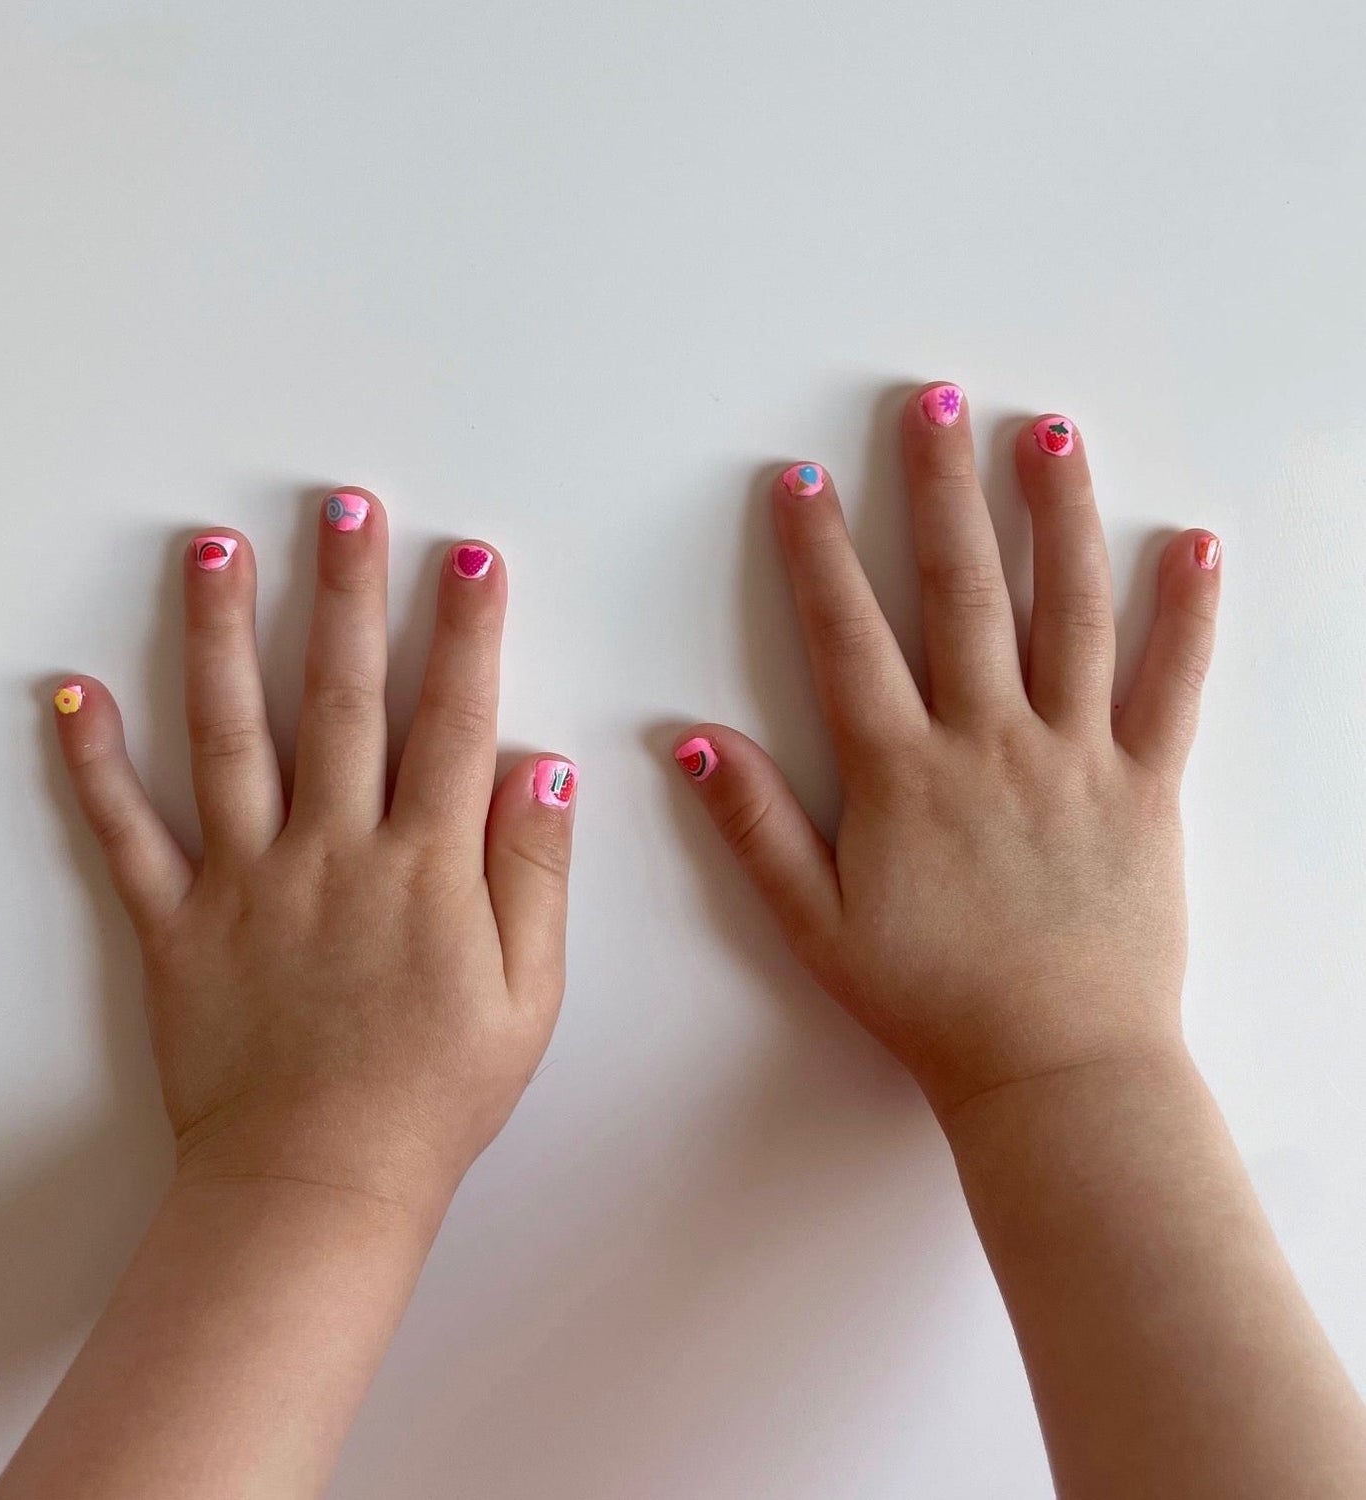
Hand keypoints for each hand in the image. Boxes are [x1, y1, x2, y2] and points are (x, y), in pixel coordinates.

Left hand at [53, 498, 576, 1218]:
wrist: (318, 1187)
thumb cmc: (433, 1097)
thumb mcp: (527, 996)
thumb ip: (534, 876)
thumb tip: (543, 771)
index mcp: (424, 868)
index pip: (452, 722)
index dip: (466, 634)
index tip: (469, 560)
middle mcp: (333, 853)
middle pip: (342, 698)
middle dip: (349, 591)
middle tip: (345, 505)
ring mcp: (247, 882)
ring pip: (232, 735)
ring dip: (224, 634)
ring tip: (218, 550)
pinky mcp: (177, 924)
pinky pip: (128, 835)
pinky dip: (94, 765)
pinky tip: (74, 694)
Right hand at [674, 389, 1220, 1115]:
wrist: (1055, 1069)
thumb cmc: (930, 1002)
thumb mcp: (815, 925)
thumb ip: (756, 827)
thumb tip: (697, 742)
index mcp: (904, 773)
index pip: (848, 636)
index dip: (817, 552)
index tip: (802, 479)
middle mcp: (990, 743)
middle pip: (963, 592)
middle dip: (941, 488)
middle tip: (933, 400)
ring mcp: (1077, 758)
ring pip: (1070, 613)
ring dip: (1057, 515)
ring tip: (1047, 433)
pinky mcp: (1148, 788)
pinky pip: (1174, 688)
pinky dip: (1187, 615)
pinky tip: (1192, 545)